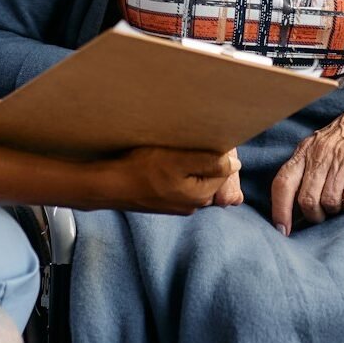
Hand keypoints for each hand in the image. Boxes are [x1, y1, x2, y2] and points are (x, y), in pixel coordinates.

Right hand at [109, 145, 240, 214]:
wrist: (108, 186)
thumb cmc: (141, 170)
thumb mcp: (178, 161)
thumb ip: (209, 162)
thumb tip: (235, 164)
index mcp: (201, 195)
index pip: (225, 169)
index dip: (217, 150)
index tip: (203, 137)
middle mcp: (193, 205)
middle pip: (211, 175)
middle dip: (205, 158)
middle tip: (187, 143)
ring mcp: (178, 204)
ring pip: (195, 178)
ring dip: (191, 164)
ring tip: (175, 151)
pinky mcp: (164, 201)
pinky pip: (181, 183)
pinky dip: (178, 172)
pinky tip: (164, 163)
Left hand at [270, 85, 343, 235]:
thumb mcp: (318, 147)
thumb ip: (305, 170)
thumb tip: (293, 207)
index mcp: (303, 151)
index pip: (282, 183)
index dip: (279, 209)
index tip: (282, 230)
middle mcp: (319, 153)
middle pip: (306, 199)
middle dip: (314, 215)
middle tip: (322, 215)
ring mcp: (341, 157)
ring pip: (330, 201)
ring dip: (335, 211)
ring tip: (340, 203)